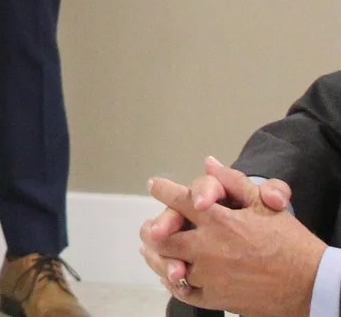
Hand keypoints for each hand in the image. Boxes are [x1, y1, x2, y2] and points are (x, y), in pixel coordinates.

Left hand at [147, 158, 322, 316]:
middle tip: (149, 227)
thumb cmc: (291, 243)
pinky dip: (175, 284)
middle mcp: (208, 248)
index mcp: (219, 221)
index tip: (155, 185)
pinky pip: (186, 292)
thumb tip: (209, 162)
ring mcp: (210, 275)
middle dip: (153, 229)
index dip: (163, 190)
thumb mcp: (266, 206)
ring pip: (169, 265)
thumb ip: (234, 182)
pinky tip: (172, 277)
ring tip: (150, 251)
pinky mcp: (217, 298)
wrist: (312, 285)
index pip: (179, 200)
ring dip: (157, 257)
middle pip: (164, 236)